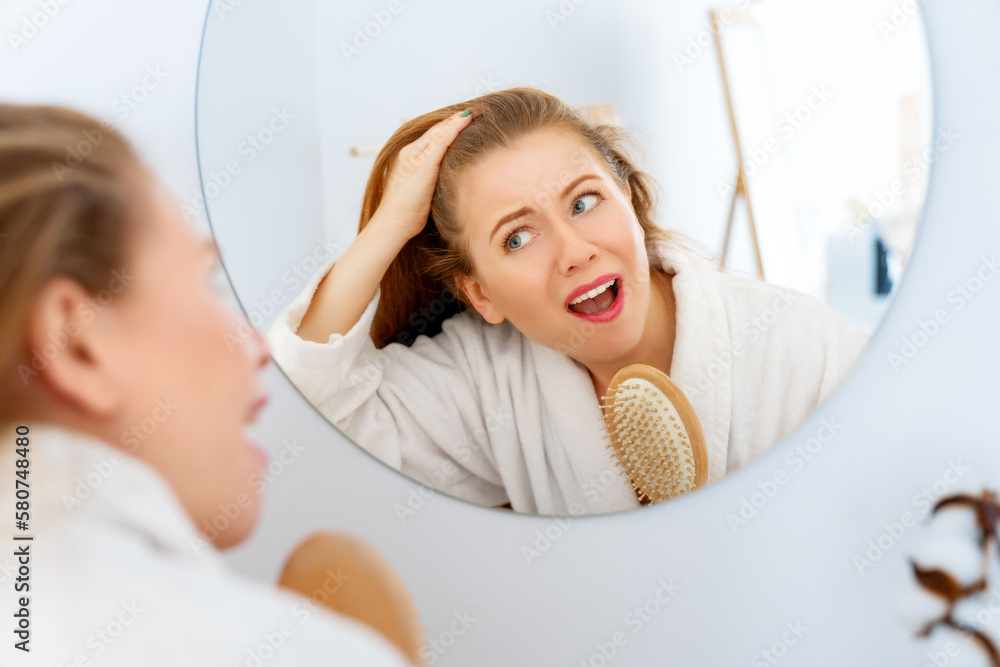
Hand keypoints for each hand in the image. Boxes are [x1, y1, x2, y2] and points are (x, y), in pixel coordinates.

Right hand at [370, 110, 474, 241]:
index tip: (465, 119)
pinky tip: (466, 119)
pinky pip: (441, 140)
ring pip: (439, 132)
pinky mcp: (423, 164)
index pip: (431, 137)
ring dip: (457, 119)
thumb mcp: (421, 192)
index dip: (448, 127)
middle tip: (475, 109)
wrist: (393, 223)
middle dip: (454, 119)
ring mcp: (416, 157)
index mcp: (408, 158)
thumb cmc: (406, 214)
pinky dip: (454, 128)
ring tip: (475, 110)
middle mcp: (410, 153)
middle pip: (436, 130)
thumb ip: (431, 182)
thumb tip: (445, 182)